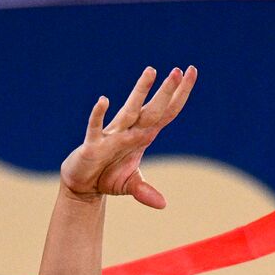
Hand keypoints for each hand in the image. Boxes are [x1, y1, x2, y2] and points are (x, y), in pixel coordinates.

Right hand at [60, 65, 196, 208]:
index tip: (191, 72)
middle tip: (180, 71)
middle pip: (153, 109)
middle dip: (167, 92)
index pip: (166, 113)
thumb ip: (145, 191)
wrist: (82, 184)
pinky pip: (96, 127)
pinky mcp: (94, 145)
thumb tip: (163, 204)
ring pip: (129, 111)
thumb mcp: (131, 184)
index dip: (179, 96)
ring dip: (141, 92)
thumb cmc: (108, 177)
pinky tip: (103, 100)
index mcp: (142, 136)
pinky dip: (99, 115)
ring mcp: (112, 135)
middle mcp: (129, 130)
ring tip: (151, 71)